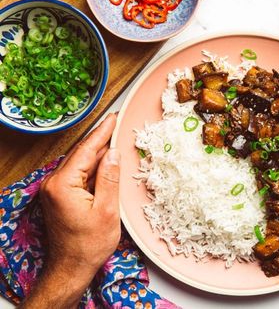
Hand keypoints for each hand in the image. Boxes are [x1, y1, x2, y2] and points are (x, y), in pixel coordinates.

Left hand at [20, 114, 120, 307]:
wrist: (71, 267)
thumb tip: (113, 153)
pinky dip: (92, 167)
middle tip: (117, 124)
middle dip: (100, 139)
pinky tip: (105, 162)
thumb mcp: (106, 210)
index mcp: (63, 185)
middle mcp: (53, 184)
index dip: (102, 132)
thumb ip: (109, 178)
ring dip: (97, 153)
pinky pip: (78, 175)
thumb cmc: (89, 244)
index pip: (85, 150)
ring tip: (115, 139)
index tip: (114, 118)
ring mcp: (55, 190)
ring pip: (80, 164)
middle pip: (81, 154)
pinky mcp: (59, 196)